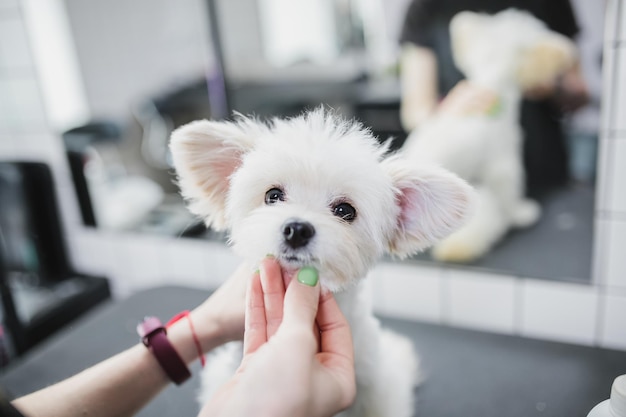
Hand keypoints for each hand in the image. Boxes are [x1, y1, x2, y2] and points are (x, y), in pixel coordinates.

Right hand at [199, 258, 355, 416]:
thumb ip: (302, 309)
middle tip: (284, 262)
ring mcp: (283, 373)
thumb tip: (309, 278)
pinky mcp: (256, 372)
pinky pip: (261, 333)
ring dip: (272, 293)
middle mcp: (311, 374)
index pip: (335, 327)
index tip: (310, 272)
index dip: (322, 298)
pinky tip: (255, 284)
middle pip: (305, 322)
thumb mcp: (297, 346)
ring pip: (280, 324)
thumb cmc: (275, 400)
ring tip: (265, 264)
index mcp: (336, 377)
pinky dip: (258, 308)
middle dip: (292, 291)